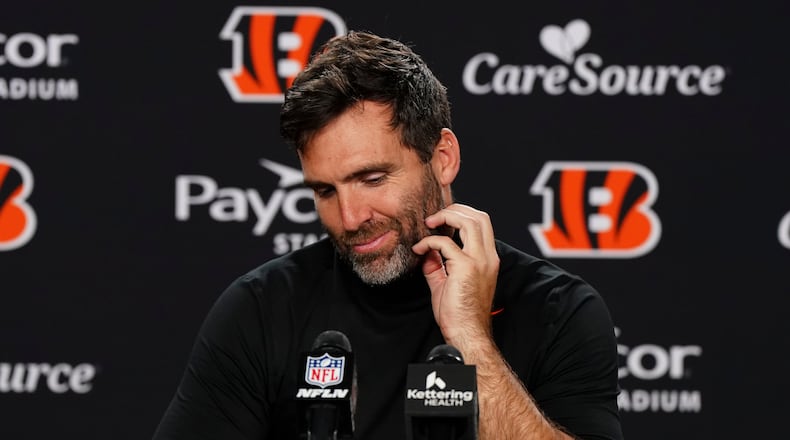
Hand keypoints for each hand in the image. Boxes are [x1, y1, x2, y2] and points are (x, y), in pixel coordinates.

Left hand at [411, 203, 499, 348]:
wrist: (466, 333)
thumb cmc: (459, 314)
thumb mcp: (446, 283)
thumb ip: (438, 264)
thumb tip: (426, 251)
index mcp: (488, 259)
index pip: (482, 224)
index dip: (462, 215)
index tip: (442, 220)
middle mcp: (488, 257)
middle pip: (479, 216)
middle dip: (455, 210)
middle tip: (435, 218)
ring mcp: (479, 261)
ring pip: (470, 221)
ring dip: (446, 217)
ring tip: (429, 223)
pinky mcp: (466, 267)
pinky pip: (445, 243)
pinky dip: (429, 241)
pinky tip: (419, 249)